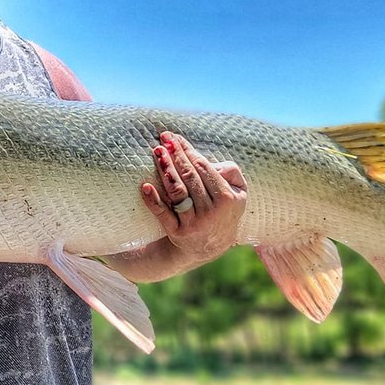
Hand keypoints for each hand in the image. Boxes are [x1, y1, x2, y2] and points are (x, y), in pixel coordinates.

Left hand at [139, 131, 246, 266]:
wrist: (210, 246)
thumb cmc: (222, 210)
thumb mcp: (238, 193)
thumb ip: (231, 172)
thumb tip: (210, 161)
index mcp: (227, 199)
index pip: (204, 168)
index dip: (188, 151)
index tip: (175, 138)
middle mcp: (211, 212)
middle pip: (189, 177)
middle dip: (176, 155)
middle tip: (163, 139)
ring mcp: (194, 224)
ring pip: (177, 192)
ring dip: (166, 170)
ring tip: (157, 153)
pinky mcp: (177, 233)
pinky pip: (163, 214)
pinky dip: (154, 201)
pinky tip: (145, 186)